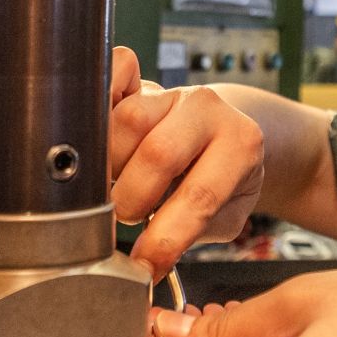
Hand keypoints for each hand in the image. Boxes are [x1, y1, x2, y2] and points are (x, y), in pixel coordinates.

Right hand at [110, 46, 265, 279]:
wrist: (228, 134)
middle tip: (128, 218)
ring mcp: (172, 91)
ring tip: (116, 185)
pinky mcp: (143, 82)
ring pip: (126, 121)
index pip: (200, 195)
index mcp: (241, 145)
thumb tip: (141, 263)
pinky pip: (116, 72)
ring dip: (110, 166)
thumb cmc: (225, 182)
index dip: (166, 236)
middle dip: (132, 199)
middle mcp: (208, 109)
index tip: (144, 264)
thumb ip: (190, 234)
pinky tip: (95, 130)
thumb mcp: (226, 216)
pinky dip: (101, 96)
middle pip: (157, 152)